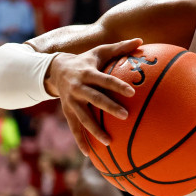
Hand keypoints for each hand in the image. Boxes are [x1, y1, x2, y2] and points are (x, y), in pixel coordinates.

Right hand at [46, 38, 141, 155]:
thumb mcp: (100, 51)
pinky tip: (89, 154)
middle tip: (126, 115)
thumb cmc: (85, 60)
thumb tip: (141, 40)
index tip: (132, 92)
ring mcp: (71, 102)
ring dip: (95, 130)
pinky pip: (74, 128)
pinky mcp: (67, 112)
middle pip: (94, 99)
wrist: (54, 70)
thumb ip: (120, 47)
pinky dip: (80, 141)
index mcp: (87, 73)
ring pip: (83, 118)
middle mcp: (78, 88)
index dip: (117, 86)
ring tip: (109, 142)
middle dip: (109, 107)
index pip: (104, 80)